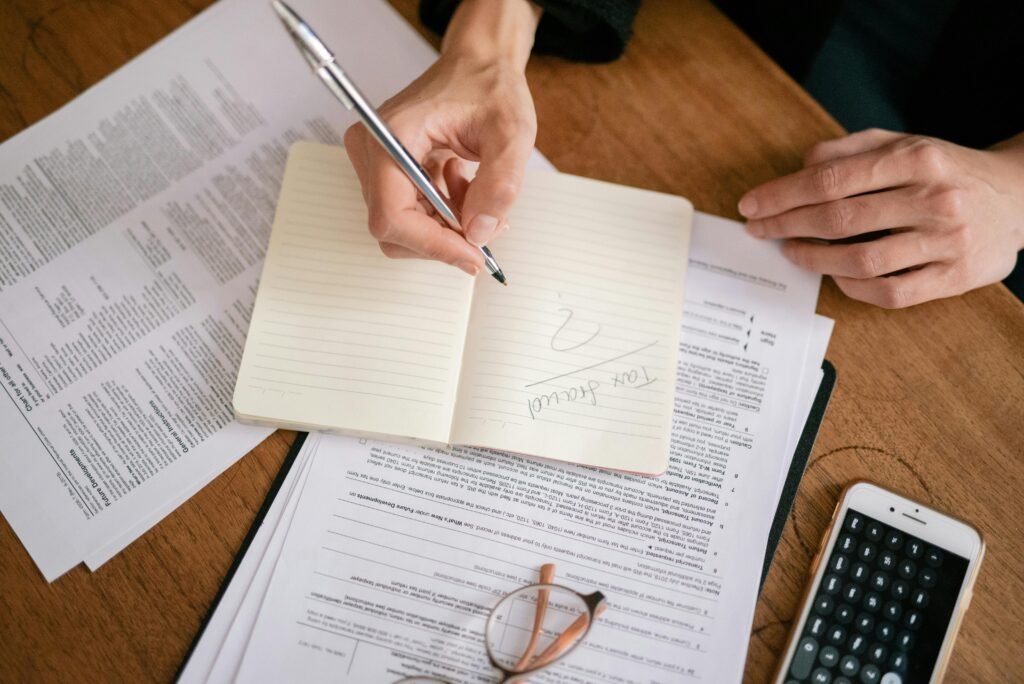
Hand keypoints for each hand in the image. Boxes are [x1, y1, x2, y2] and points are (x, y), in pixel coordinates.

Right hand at [344, 0, 539, 275]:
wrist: (479, 65)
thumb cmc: (490, 87)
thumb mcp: (511, 133)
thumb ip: (499, 185)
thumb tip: (480, 233)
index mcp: (391, 136)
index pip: (392, 215)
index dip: (433, 245)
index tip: (473, 256)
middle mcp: (371, 150)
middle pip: (393, 228)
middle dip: (442, 239)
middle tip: (486, 230)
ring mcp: (376, 162)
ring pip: (403, 226)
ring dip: (446, 226)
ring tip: (479, 200)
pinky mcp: (388, 170)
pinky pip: (410, 213)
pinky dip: (443, 214)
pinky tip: (464, 189)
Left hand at [738, 129, 1023, 307]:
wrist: (1019, 195)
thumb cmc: (946, 170)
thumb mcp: (904, 143)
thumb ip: (851, 149)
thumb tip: (801, 165)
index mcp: (917, 159)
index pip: (833, 178)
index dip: (784, 194)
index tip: (752, 205)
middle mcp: (933, 199)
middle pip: (840, 218)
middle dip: (787, 224)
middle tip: (759, 229)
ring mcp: (946, 242)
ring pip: (861, 260)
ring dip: (814, 258)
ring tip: (791, 250)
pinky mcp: (954, 278)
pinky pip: (890, 293)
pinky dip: (852, 286)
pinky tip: (833, 274)